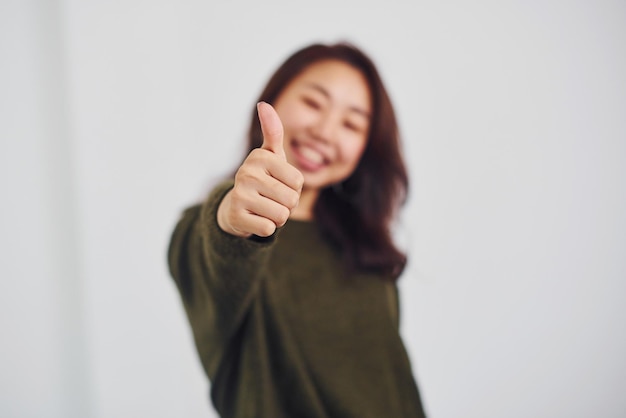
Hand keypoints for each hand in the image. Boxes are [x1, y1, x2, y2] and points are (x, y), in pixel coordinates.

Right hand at [217, 102, 303, 236]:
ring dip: (278, 217)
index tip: (278, 184)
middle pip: (291, 199)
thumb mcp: (270, 156)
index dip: (294, 188)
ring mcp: (239, 195)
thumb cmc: (262, 178)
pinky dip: (267, 228)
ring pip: (281, 215)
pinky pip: (268, 228)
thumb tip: (263, 104)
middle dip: (287, 205)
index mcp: (259, 157)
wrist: (235, 207)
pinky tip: (255, 219)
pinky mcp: (236, 216)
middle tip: (271, 199)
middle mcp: (246, 173)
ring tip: (264, 208)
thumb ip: (272, 131)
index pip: (298, 181)